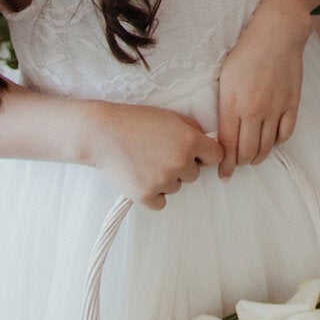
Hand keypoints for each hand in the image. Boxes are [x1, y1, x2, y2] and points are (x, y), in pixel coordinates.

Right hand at [85, 103, 221, 209]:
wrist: (102, 133)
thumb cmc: (135, 121)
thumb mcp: (170, 116)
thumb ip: (192, 129)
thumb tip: (206, 143)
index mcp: (190, 140)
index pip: (216, 156)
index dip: (206, 155)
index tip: (197, 156)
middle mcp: (180, 161)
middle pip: (194, 174)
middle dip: (182, 167)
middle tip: (159, 155)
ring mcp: (163, 180)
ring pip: (176, 187)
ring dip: (166, 180)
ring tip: (146, 163)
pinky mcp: (146, 195)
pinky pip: (160, 202)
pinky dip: (153, 194)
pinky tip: (141, 178)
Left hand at [215, 0, 308, 170]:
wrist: (277, 32)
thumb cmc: (246, 51)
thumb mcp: (225, 78)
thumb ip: (224, 106)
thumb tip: (222, 133)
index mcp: (233, 103)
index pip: (227, 145)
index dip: (224, 164)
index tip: (222, 174)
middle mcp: (254, 109)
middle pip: (246, 151)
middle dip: (238, 164)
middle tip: (234, 166)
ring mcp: (275, 108)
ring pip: (266, 147)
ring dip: (257, 157)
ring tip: (250, 158)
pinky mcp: (292, 103)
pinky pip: (285, 134)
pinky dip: (276, 143)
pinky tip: (270, 141)